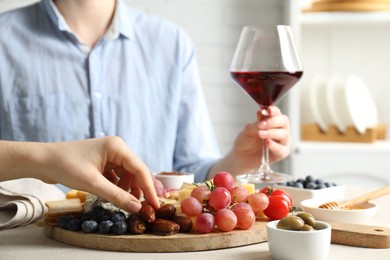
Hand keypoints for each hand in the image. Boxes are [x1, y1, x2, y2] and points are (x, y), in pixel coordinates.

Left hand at [40, 136, 159, 212]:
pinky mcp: (102, 162)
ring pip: (126, 175)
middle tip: (142, 208)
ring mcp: (109, 155)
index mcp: (117, 147)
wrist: (42, 160)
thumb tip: (137, 208)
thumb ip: (116, 196)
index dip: (149, 188)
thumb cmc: (65, 166)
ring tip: (123, 202)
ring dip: (126, 189)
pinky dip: (116, 187)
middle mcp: (116, 148)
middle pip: (135, 172)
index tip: (156, 204)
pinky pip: (116, 176)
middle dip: (138, 190)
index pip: (140, 168)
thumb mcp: (93, 184)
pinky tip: (112, 196)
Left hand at [231, 106, 290, 170]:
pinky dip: (274, 145)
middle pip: (284, 122)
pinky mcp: (281, 153)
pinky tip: (267, 142)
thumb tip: (261, 113)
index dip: (274, 111)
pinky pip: (282, 149)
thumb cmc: (246, 141)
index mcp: (273, 121)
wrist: (241, 156)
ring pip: (284, 134)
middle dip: (273, 122)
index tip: (268, 110)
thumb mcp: (248, 130)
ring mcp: (282, 141)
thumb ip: (255, 123)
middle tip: (262, 124)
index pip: (277, 113)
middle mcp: (280, 130)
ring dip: (272, 133)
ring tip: (260, 134)